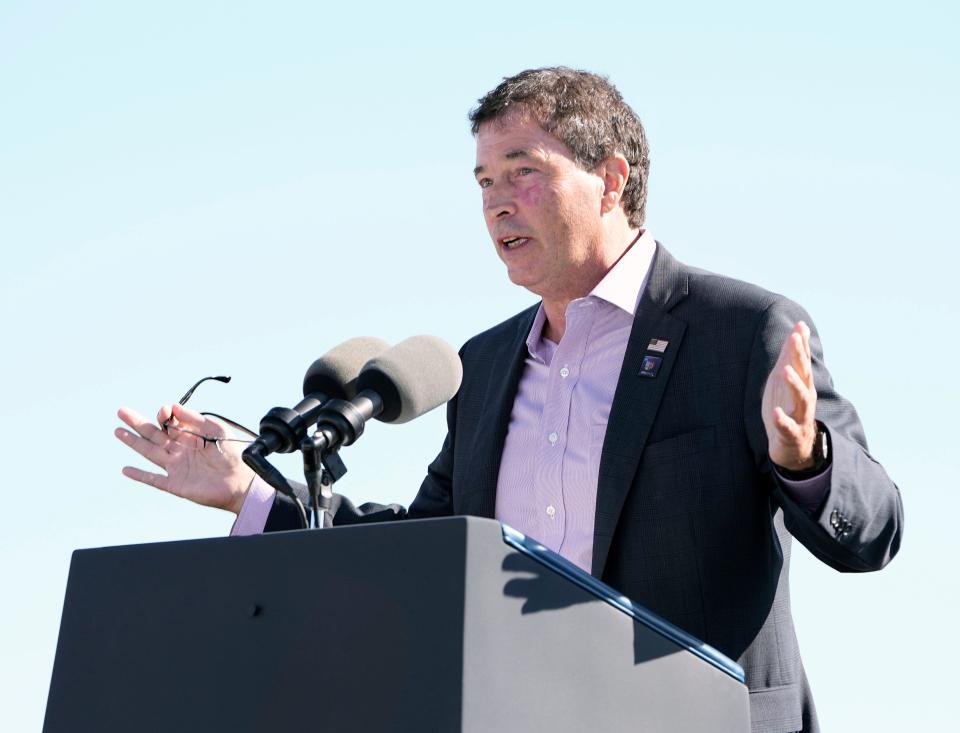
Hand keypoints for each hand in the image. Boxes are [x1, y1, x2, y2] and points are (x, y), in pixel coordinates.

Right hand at [115, 403, 255, 514]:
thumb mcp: (217, 430)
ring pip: (150, 453)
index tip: (164, 411)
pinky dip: (140, 475)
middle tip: (122, 411)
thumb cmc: (233, 456)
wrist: (242, 482)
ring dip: (134, 442)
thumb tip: (174, 406)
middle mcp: (180, 451)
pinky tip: (126, 469)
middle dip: (138, 423)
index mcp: (190, 438)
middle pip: (154, 435)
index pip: (169, 424)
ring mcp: (176, 468)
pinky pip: (154, 479)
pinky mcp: (176, 484)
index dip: (163, 415)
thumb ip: (196, 419)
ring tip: (118, 431)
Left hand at [762, 321, 817, 470]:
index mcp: (802, 384)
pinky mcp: (792, 433)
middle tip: (794, 338)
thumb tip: (799, 327)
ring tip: (784, 371)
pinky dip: (782, 420)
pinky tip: (775, 413)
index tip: (798, 327)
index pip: (802, 361)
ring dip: (794, 384)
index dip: (800, 344)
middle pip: (804, 374)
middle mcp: (805, 397)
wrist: (793, 446)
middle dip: (799, 356)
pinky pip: (788, 427)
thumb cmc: (788, 406)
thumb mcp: (787, 378)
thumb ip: (792, 355)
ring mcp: (800, 416)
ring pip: (802, 399)